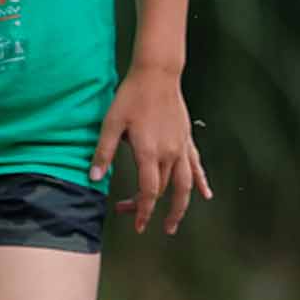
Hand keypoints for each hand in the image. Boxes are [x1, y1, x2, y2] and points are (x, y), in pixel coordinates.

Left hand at [90, 66, 212, 233]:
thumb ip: (103, 152)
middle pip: (162, 190)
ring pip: (185, 185)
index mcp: (149, 153)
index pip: (148, 191)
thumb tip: (93, 178)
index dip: (142, 210)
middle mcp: (170, 154)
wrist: (157, 75)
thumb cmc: (131, 97)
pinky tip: (207, 194)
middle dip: (148, 207)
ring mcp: (181, 147)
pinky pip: (196, 166)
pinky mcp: (187, 140)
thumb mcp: (111, 124)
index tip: (136, 224)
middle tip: (133, 218)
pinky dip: (201, 182)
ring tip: (173, 223)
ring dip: (180, 206)